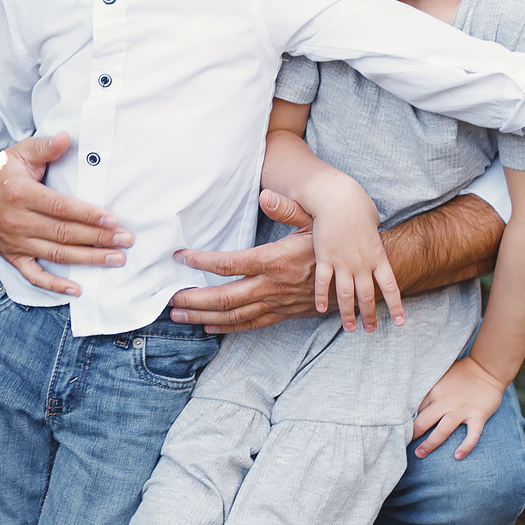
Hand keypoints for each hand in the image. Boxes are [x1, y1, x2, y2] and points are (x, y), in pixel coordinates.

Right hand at [0, 132, 131, 298]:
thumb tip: (66, 137)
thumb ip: (45, 146)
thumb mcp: (21, 152)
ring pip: (56, 255)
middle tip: (126, 240)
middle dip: (98, 239)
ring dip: (89, 259)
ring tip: (117, 259)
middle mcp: (17, 221)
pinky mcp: (12, 256)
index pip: (60, 208)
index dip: (87, 215)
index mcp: (20, 194)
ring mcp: (15, 242)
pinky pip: (34, 275)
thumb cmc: (3, 172)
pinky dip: (55, 285)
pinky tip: (78, 289)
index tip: (113, 220)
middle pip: (64, 234)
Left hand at [167, 189, 322, 331]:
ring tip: (178, 316)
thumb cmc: (331, 244)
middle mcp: (272, 286)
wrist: (355, 277)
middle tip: (169, 299)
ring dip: (203, 317)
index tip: (180, 257)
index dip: (202, 261)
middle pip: (224, 298)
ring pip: (233, 316)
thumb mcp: (314, 220)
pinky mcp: (282, 314)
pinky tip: (208, 327)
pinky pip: (250, 325)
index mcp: (275, 261)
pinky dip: (226, 328)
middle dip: (194, 300)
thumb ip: (288, 209)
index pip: (229, 264)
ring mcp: (276, 304)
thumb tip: (266, 196)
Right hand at [307, 181, 404, 332]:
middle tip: (370, 330)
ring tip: (350, 327)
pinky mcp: (325, 257)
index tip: (399, 322)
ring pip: (346, 295)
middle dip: (370, 315)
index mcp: (378, 256)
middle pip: (368, 296)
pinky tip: (321, 310)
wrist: (339, 198)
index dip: (396, 305)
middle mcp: (362, 263)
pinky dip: (321, 297)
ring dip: (348, 314)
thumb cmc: (357, 208)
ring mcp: (343, 262)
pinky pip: (323, 283)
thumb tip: (376, 246)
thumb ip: (375, 241)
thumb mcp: (373, 225)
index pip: (391, 286)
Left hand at [412, 356, 509, 459]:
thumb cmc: (462, 372)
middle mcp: (446, 402)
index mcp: (435, 391)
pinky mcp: (478, 416)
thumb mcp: (440, 376)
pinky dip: (465, 447)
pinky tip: (457, 456)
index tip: (400, 428)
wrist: (487, 368)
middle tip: (403, 444)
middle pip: (424, 421)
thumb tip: (412, 401)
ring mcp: (462, 410)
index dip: (407, 420)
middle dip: (412, 434)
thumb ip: (429, 388)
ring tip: (420, 453)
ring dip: (430, 444)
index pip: (416, 409)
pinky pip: (472, 435)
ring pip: (443, 431)